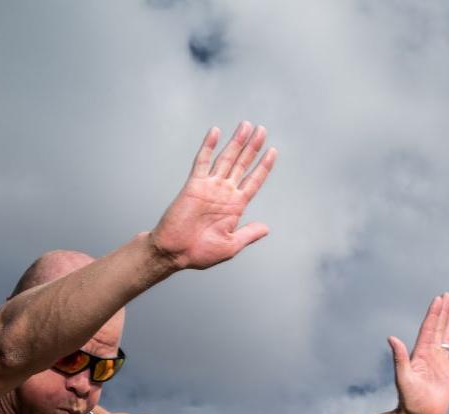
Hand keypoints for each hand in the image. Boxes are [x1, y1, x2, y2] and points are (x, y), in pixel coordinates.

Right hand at [150, 122, 276, 270]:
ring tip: (246, 126)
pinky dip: (209, 146)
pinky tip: (216, 132)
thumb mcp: (231, 246)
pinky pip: (203, 161)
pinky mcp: (194, 184)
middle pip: (242, 164)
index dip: (264, 166)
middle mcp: (224, 193)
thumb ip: (248, 234)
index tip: (273, 151)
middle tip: (261, 130)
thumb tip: (266, 228)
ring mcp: (210, 187)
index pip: (253, 181)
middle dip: (252, 147)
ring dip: (236, 142)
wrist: (175, 252)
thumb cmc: (200, 253)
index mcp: (235, 206)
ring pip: (226, 158)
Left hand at [388, 293, 448, 413]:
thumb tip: (391, 338)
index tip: (438, 299)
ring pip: (447, 338)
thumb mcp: (403, 377)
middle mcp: (430, 356)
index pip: (428, 329)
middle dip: (442, 312)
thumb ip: (400, 357)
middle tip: (447, 295)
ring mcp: (440, 364)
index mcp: (420, 355)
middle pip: (438, 329)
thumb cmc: (409, 401)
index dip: (433, 314)